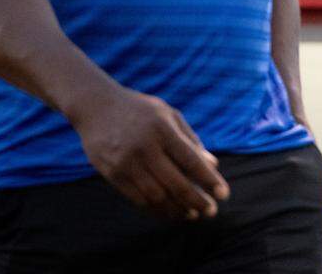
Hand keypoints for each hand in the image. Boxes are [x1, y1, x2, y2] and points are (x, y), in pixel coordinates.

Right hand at [69, 87, 229, 220]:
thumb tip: (212, 165)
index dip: (209, 180)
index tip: (224, 194)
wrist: (97, 107)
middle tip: (211, 211)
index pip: (191, 161)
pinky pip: (137, 199)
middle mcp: (145, 147)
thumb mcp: (169, 115)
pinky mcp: (112, 174)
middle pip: (175, 183)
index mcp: (162, 129)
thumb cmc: (140, 110)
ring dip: (177, 210)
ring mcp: (126, 163)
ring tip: (192, 215)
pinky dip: (155, 209)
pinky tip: (169, 212)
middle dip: (196, 201)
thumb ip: (190, 139)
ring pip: (156, 196)